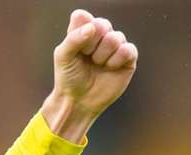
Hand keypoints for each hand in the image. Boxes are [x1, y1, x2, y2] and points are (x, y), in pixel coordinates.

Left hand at [40, 9, 138, 141]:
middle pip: (101, 24)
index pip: (82, 17)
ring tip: (97, 65)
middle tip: (86, 57)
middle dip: (91, 44)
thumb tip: (92, 27)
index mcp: (82, 31)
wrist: (78, 101)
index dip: (79, 31)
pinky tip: (110, 68)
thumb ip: (73, 39)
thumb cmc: (69, 78)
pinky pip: (128, 49)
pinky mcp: (128, 58)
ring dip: (102, 54)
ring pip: (115, 37)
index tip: (75, 47)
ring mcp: (115, 46)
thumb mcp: (62, 57)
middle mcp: (100, 35)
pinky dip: (116, 60)